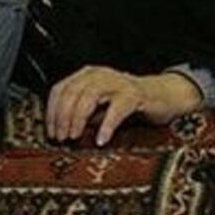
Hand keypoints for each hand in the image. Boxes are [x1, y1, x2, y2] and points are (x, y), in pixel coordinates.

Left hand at [45, 65, 202, 145]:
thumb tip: (62, 131)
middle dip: (63, 116)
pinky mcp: (134, 94)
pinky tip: (101, 139)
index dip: (52, 111)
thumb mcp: (98, 108)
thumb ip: (82, 114)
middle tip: (62, 138)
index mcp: (86, 75)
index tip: (51, 132)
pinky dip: (106, 125)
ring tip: (75, 137)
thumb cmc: (127, 104)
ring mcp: (116, 82)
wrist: (162, 96)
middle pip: (71, 92)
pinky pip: (116, 109)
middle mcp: (98, 75)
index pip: (60, 89)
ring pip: (89, 96)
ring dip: (78, 118)